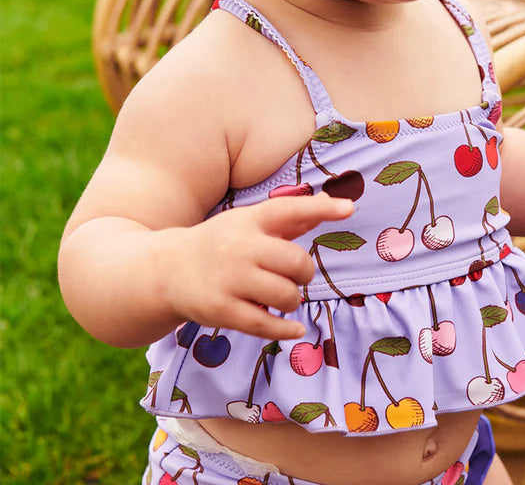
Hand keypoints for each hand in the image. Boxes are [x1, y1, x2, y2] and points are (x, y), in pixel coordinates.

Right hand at [160, 193, 352, 338]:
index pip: (290, 209)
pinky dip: (286, 329)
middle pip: (295, 262)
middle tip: (296, 278)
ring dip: (292, 301)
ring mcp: (229, 279)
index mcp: (250, 220)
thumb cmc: (221, 243)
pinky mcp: (221, 309)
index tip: (350, 208)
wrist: (166, 270)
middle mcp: (240, 246)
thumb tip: (330, 203)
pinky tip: (295, 329)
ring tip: (282, 298)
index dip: (322, 208)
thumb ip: (290, 218)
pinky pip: (265, 324)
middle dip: (304, 274)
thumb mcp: (249, 223)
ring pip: (285, 295)